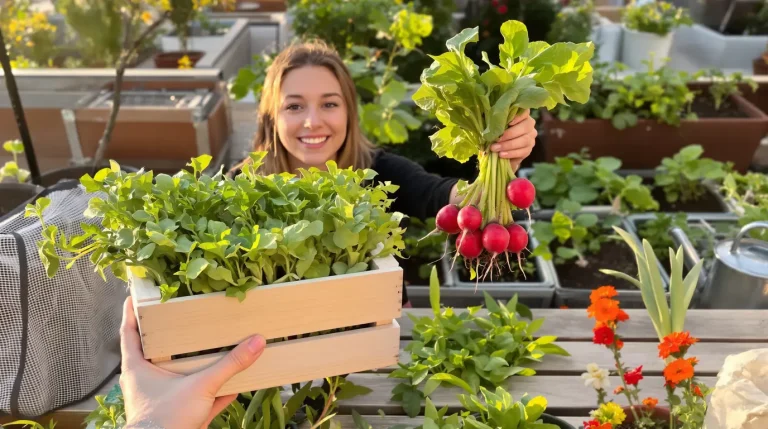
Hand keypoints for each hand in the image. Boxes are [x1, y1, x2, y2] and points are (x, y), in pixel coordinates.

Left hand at [119, 297, 265, 428]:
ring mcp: (161, 400)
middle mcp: (145, 381)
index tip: (135, 296)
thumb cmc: (165, 419)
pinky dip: (212, 393)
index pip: (129, 332)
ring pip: (178, 376)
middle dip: (169, 337)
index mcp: (137, 367)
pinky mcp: (177, 416)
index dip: (131, 313)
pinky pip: (196, 399)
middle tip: (182, 318)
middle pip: (155, 351)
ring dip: (193, 365)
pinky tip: (232, 386)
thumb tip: (256, 342)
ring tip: (211, 349)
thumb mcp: (201, 386)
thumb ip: (229, 365)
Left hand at [490, 109, 536, 170]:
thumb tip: (490, 123)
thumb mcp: (495, 126)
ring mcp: (531, 137)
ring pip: (524, 140)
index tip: (508, 122)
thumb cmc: (496, 134)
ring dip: (508, 145)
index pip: (524, 112)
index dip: (518, 116)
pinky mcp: (528, 149)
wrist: (500, 151)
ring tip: (495, 148)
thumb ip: (495, 122)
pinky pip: (522, 151)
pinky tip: (502, 154)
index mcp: (522, 115)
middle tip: (496, 140)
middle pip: (525, 127)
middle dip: (509, 134)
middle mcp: (529, 125)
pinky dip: (511, 153)